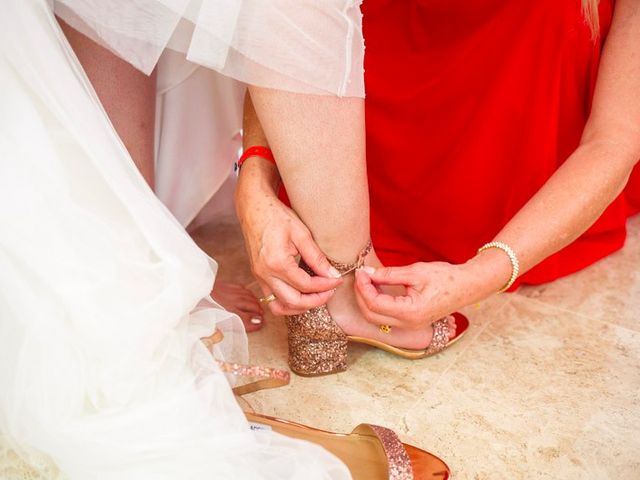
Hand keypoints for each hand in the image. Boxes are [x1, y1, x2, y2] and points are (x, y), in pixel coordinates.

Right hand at [236, 166, 341, 315]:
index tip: (337, 280)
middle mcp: (265, 274)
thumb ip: (316, 257)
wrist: (253, 208)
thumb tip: (331, 275)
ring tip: (316, 296)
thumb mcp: (301, 233)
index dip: (325, 286)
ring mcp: (259, 277)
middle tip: (329, 291)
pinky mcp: (258, 276)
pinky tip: (301, 293)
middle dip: (315, 301)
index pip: (306, 285)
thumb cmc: (276, 216)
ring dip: (299, 307)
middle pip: (293, 302)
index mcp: (277, 262)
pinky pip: (272, 299)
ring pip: (279, 307)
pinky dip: (288, 302)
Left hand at [354, 253, 509, 328]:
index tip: (361, 271)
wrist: (468, 286)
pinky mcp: (412, 322)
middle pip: (371, 315)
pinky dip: (377, 303)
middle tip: (361, 276)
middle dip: (361, 294)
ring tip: (367, 280)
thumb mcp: (415, 271)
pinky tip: (377, 288)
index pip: (374, 303)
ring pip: (377, 318)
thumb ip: (389, 274)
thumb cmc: (446, 277)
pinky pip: (387, 317)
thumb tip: (368, 273)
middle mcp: (409, 323)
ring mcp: (410, 325)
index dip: (363, 287)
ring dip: (368, 300)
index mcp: (410, 312)